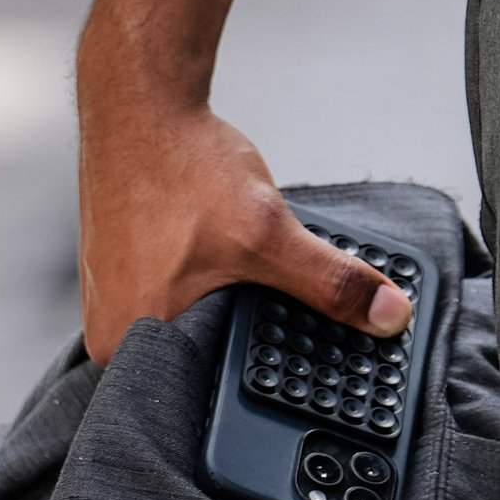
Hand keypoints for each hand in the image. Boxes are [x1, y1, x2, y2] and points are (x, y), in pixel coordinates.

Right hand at [75, 89, 411, 363]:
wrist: (142, 104)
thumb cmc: (179, 166)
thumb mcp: (267, 232)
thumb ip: (329, 281)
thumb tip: (386, 317)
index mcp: (128, 345)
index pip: (202, 396)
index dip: (256, 388)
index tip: (305, 382)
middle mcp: (113, 334)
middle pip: (199, 366)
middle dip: (249, 353)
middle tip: (296, 336)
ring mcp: (116, 302)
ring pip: (194, 331)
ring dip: (233, 317)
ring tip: (264, 297)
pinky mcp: (127, 273)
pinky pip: (183, 301)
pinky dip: (217, 291)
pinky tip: (238, 271)